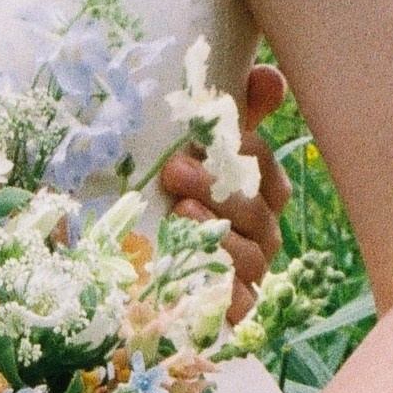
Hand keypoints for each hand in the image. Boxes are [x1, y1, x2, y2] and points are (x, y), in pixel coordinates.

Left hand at [158, 61, 290, 323]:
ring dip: (217, 232)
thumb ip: (226, 118)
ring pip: (252, 254)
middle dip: (219, 186)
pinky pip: (239, 304)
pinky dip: (222, 291)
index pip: (261, 164)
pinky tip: (193, 278)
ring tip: (178, 214)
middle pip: (257, 207)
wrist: (125, 284)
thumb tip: (268, 77)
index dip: (241, 147)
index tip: (200, 137)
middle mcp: (260, 234)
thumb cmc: (164, 207)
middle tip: (176, 170)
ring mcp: (249, 276)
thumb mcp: (187, 158)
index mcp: (255, 192)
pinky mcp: (232, 316)